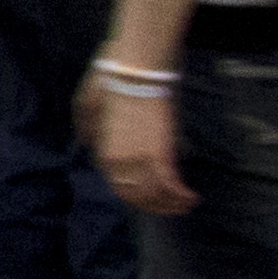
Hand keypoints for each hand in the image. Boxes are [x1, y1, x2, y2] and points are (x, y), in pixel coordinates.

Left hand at [79, 76, 194, 214]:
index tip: (146, 196)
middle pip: (136, 195)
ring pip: (155, 194)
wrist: (134, 70)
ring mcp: (139, 158)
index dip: (133, 194)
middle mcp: (118, 162)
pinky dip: (180, 194)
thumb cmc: (108, 83)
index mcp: (102, 152)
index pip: (117, 185)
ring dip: (170, 205)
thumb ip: (88, 130)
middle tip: (169, 208)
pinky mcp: (160, 151)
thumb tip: (90, 142)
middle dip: (153, 205)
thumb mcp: (86, 107)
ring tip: (184, 207)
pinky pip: (170, 182)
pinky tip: (191, 198)